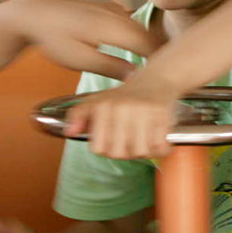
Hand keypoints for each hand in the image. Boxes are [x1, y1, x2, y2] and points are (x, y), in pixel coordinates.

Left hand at [6, 0, 160, 78]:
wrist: (36, 13)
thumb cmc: (54, 39)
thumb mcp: (80, 59)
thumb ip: (110, 67)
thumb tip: (136, 76)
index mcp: (113, 27)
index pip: (149, 44)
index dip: (163, 59)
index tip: (173, 76)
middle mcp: (117, 14)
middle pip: (149, 35)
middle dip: (161, 52)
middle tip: (173, 73)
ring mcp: (113, 9)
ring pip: (141, 28)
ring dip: (151, 43)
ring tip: (160, 63)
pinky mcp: (108, 8)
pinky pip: (131, 22)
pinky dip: (139, 35)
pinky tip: (140, 48)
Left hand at [63, 69, 185, 160]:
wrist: (156, 79)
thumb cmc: (125, 96)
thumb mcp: (96, 101)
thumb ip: (77, 115)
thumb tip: (69, 132)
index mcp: (103, 106)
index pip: (99, 148)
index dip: (106, 149)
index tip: (113, 141)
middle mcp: (121, 108)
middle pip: (119, 153)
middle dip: (125, 153)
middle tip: (130, 143)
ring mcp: (143, 110)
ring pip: (140, 152)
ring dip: (144, 152)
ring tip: (144, 141)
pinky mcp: (161, 113)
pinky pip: (160, 146)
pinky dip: (161, 149)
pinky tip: (158, 141)